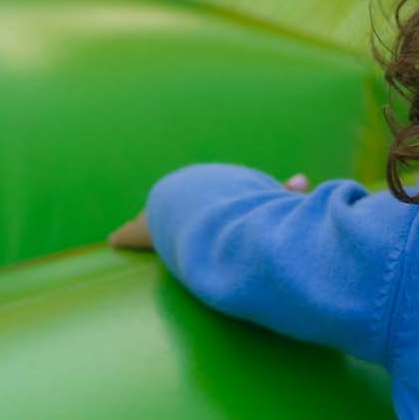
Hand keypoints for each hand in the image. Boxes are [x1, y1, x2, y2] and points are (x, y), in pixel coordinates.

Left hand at [108, 174, 306, 251]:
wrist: (204, 210)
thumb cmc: (239, 207)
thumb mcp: (268, 199)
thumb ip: (284, 193)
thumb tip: (304, 179)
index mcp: (208, 189)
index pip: (207, 194)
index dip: (206, 201)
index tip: (205, 206)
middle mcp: (182, 197)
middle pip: (176, 206)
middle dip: (171, 212)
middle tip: (168, 219)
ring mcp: (160, 215)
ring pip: (152, 219)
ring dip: (148, 225)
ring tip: (139, 231)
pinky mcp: (142, 231)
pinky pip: (131, 234)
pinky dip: (124, 237)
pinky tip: (114, 240)